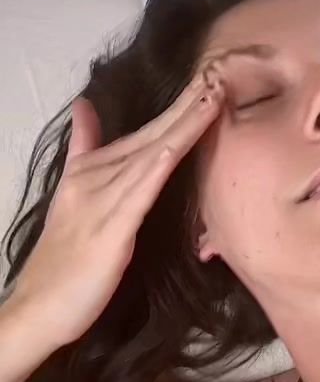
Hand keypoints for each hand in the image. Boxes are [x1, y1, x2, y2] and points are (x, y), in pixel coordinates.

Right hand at [10, 70, 223, 347]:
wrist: (37, 307)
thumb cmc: (62, 263)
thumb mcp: (72, 199)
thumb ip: (82, 152)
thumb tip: (82, 108)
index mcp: (89, 172)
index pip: (142, 133)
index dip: (176, 107)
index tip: (207, 81)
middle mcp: (94, 179)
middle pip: (150, 135)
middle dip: (187, 104)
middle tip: (219, 74)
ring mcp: (100, 203)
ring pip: (150, 154)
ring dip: (183, 124)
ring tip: (212, 96)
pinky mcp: (109, 231)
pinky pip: (138, 192)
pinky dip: (158, 165)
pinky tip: (176, 146)